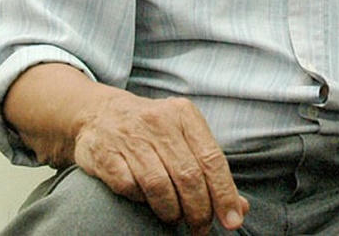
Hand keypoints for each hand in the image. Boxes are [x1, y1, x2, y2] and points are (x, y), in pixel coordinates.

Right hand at [73, 91, 248, 234]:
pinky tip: (147, 202)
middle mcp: (159, 122)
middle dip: (199, 210)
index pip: (212, 158)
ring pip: (160, 185)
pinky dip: (142, 202)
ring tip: (175, 217)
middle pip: (188, 175)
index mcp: (184, 114)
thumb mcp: (185, 136)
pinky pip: (129, 187)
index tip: (232, 220)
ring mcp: (131, 137)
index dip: (224, 193)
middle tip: (201, 228)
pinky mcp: (106, 154)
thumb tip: (238, 208)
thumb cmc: (154, 130)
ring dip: (172, 211)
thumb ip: (211, 168)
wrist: (101, 113)